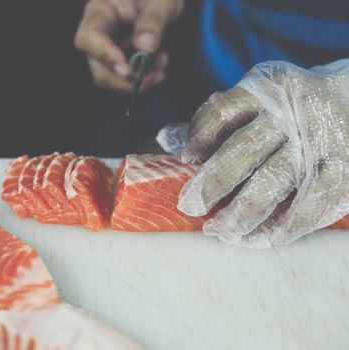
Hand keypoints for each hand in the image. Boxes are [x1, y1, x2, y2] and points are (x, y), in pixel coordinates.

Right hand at [74, 0, 182, 91]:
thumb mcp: (160, 0)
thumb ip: (153, 20)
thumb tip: (145, 47)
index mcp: (99, 11)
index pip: (88, 38)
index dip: (104, 55)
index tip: (127, 68)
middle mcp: (99, 33)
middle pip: (98, 66)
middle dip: (124, 78)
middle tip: (150, 78)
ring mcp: (110, 49)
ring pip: (112, 76)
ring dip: (137, 80)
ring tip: (161, 66)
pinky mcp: (122, 59)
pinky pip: (127, 77)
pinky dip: (144, 77)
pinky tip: (160, 65)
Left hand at [178, 59, 348, 247]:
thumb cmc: (290, 108)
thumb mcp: (256, 100)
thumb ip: (214, 120)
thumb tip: (165, 138)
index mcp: (265, 88)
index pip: (223, 110)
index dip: (200, 135)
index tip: (186, 158)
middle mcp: (292, 111)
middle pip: (244, 149)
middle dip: (213, 182)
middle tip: (190, 206)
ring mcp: (321, 139)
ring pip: (275, 179)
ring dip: (243, 212)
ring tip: (219, 231)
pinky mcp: (345, 166)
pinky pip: (313, 203)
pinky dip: (284, 225)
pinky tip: (260, 239)